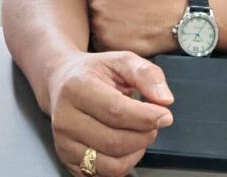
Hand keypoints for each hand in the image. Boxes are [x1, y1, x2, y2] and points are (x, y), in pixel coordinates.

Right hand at [48, 50, 173, 176]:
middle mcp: (65, 119)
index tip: (166, 115)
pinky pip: (105, 174)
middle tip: (154, 122)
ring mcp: (64, 144)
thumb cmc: (94, 72)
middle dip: (145, 135)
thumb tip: (165, 99)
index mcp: (76, 88)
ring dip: (136, 152)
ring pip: (112, 164)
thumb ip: (147, 74)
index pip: (116, 111)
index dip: (146, 117)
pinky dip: (125, 163)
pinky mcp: (68, 161)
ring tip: (140, 133)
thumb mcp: (122, 60)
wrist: (61, 82)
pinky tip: (127, 145)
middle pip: (115, 141)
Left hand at [84, 0, 183, 55]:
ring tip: (119, 28)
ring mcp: (98, 24)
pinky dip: (106, 41)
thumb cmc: (151, 2)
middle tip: (113, 17)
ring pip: (91, 27)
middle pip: (86, 9)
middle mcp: (96, 3)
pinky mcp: (103, 42)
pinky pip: (98, 42)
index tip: (99, 1)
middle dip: (96, 12)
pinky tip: (121, 37)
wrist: (168, 21)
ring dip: (100, 28)